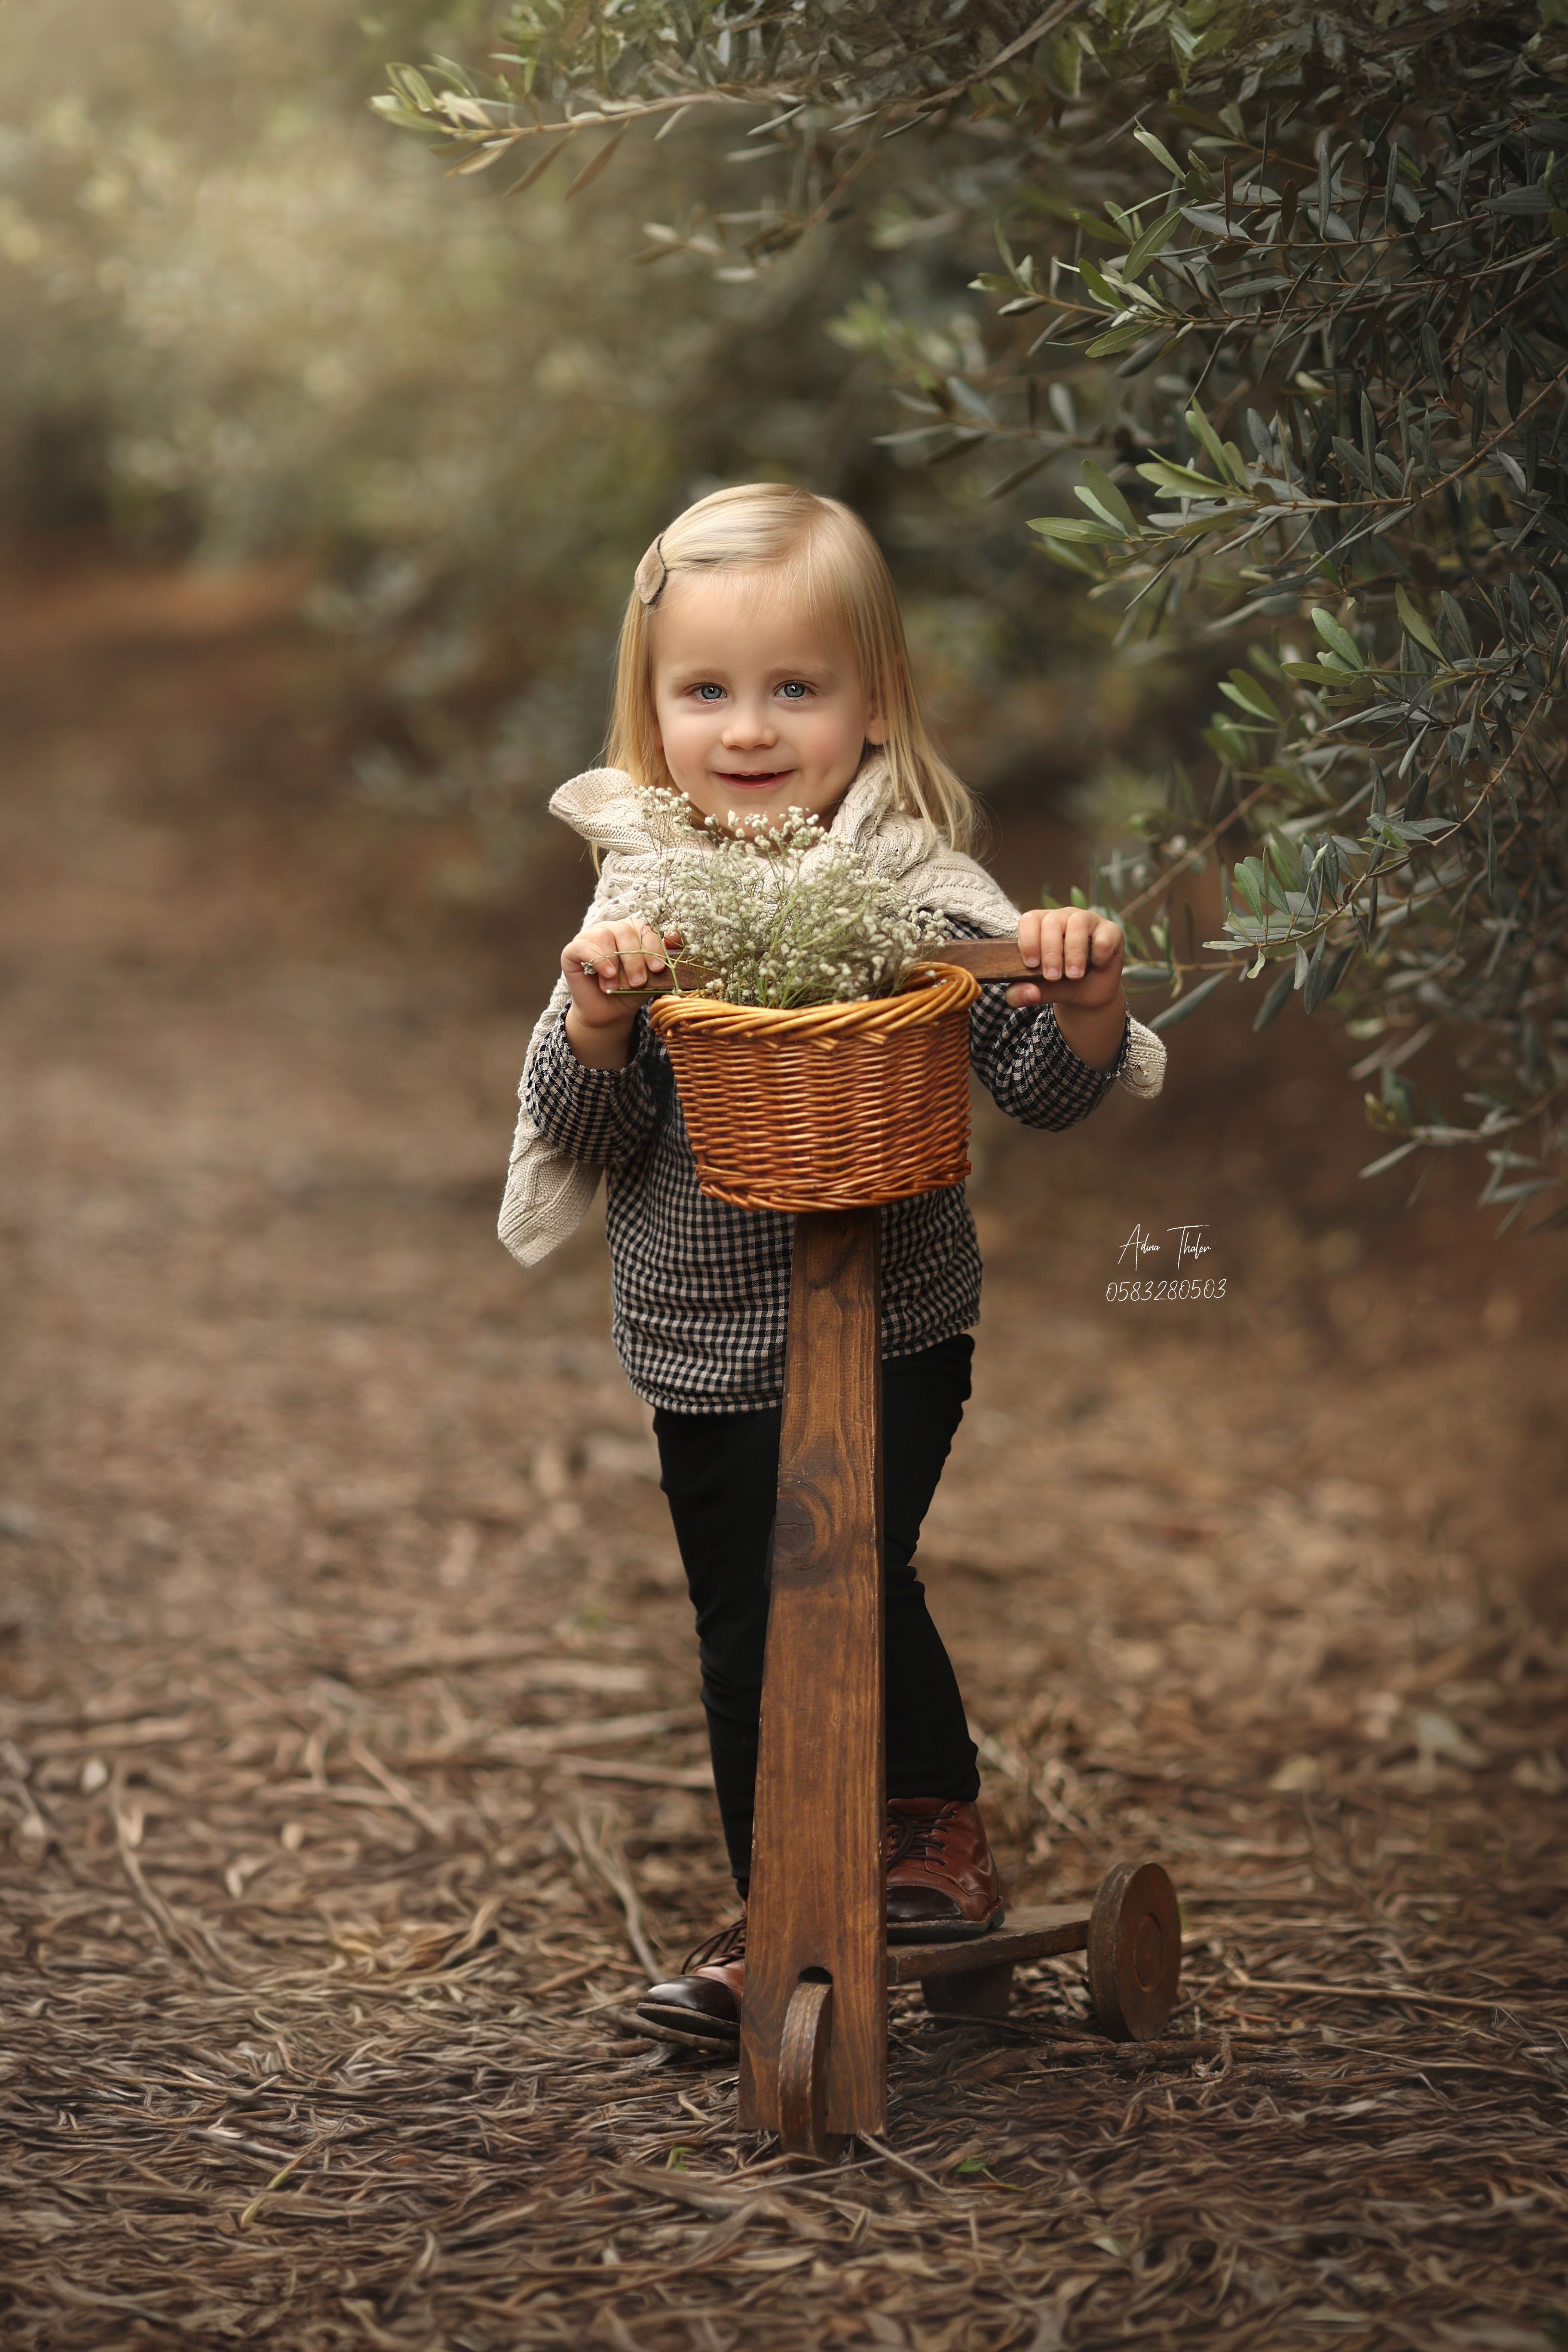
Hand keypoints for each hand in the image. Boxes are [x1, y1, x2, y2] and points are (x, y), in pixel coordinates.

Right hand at [561, 918, 676, 1069]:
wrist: (609, 1013)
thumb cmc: (630, 992)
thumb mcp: (652, 977)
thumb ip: (664, 958)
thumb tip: (676, 936)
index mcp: (631, 932)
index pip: (643, 928)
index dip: (652, 946)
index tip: (657, 969)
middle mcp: (610, 929)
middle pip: (625, 930)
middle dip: (634, 959)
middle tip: (638, 982)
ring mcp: (590, 937)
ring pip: (604, 936)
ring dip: (615, 962)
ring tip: (617, 984)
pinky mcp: (572, 950)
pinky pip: (583, 947)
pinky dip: (597, 960)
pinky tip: (606, 975)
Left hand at [1006, 907, 1126, 1072]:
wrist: (1089, 995)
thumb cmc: (1060, 985)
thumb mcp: (1039, 991)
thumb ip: (1023, 993)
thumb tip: (1027, 993)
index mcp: (1041, 926)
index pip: (1029, 919)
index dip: (1028, 940)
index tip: (1031, 965)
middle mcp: (1064, 917)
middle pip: (1052, 921)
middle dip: (1051, 952)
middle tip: (1053, 977)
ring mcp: (1088, 920)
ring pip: (1077, 922)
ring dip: (1074, 952)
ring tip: (1074, 975)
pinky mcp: (1111, 930)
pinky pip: (1105, 935)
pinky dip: (1100, 953)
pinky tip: (1098, 965)